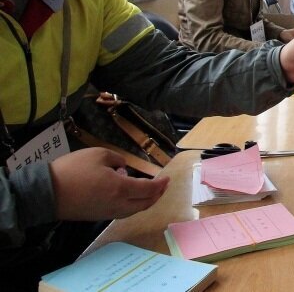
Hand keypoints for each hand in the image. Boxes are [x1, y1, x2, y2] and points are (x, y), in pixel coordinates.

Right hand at [49, 148, 169, 220]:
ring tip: (150, 191)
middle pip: (145, 204)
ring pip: (134, 210)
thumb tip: (124, 169)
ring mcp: (107, 213)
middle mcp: (118, 204)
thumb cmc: (74, 170)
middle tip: (163, 186)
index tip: (168, 178)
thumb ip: (117, 160)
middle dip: (157, 195)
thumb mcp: (99, 155)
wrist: (46, 192)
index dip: (160, 184)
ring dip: (146, 202)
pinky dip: (132, 205)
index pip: (149, 189)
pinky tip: (129, 195)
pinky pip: (122, 212)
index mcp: (122, 189)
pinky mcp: (97, 216)